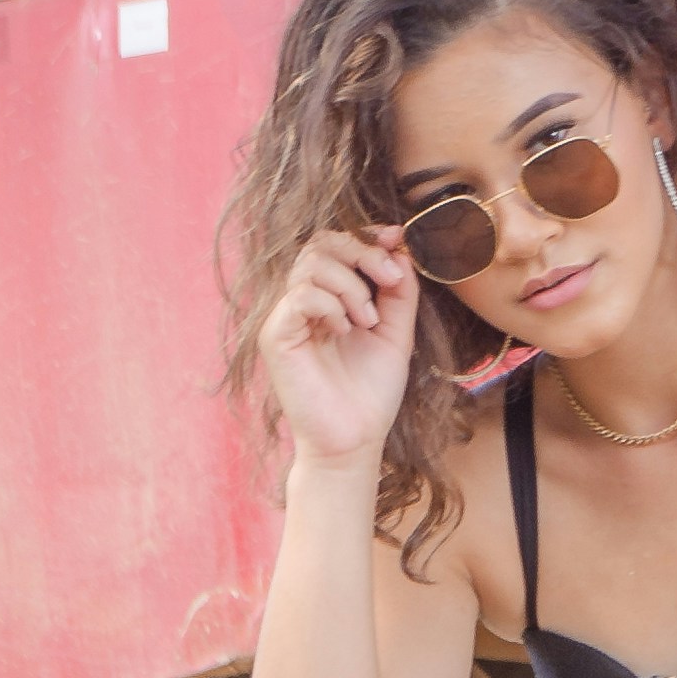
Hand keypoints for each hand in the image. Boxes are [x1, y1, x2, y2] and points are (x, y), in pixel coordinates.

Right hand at [258, 228, 419, 481]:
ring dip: (351, 285)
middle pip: (321, 244)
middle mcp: (303, 302)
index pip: (336, 245)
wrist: (355, 440)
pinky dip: (331, 304)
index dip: (366, 236)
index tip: (398, 239)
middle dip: (362, 251)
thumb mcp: (396, 334)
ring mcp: (287, 317)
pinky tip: (346, 330)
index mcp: (329, 298)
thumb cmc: (371, 393)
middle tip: (390, 278)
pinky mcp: (276, 335)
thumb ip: (399, 293)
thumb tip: (400, 249)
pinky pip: (301, 294)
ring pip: (311, 264)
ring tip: (368, 320)